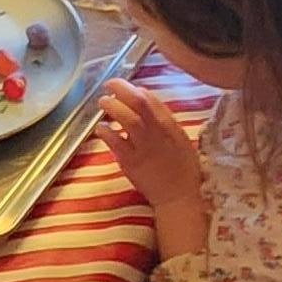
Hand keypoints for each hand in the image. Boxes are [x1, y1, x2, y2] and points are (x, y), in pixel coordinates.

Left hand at [97, 81, 209, 260]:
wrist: (179, 196)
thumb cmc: (181, 167)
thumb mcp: (179, 138)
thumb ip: (163, 119)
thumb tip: (144, 97)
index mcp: (170, 125)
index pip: (151, 99)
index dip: (134, 88)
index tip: (124, 86)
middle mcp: (157, 133)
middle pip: (138, 103)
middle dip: (121, 89)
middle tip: (108, 85)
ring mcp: (143, 147)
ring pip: (127, 119)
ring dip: (112, 107)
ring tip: (102, 102)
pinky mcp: (131, 163)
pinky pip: (115, 143)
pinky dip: (106, 132)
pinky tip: (100, 128)